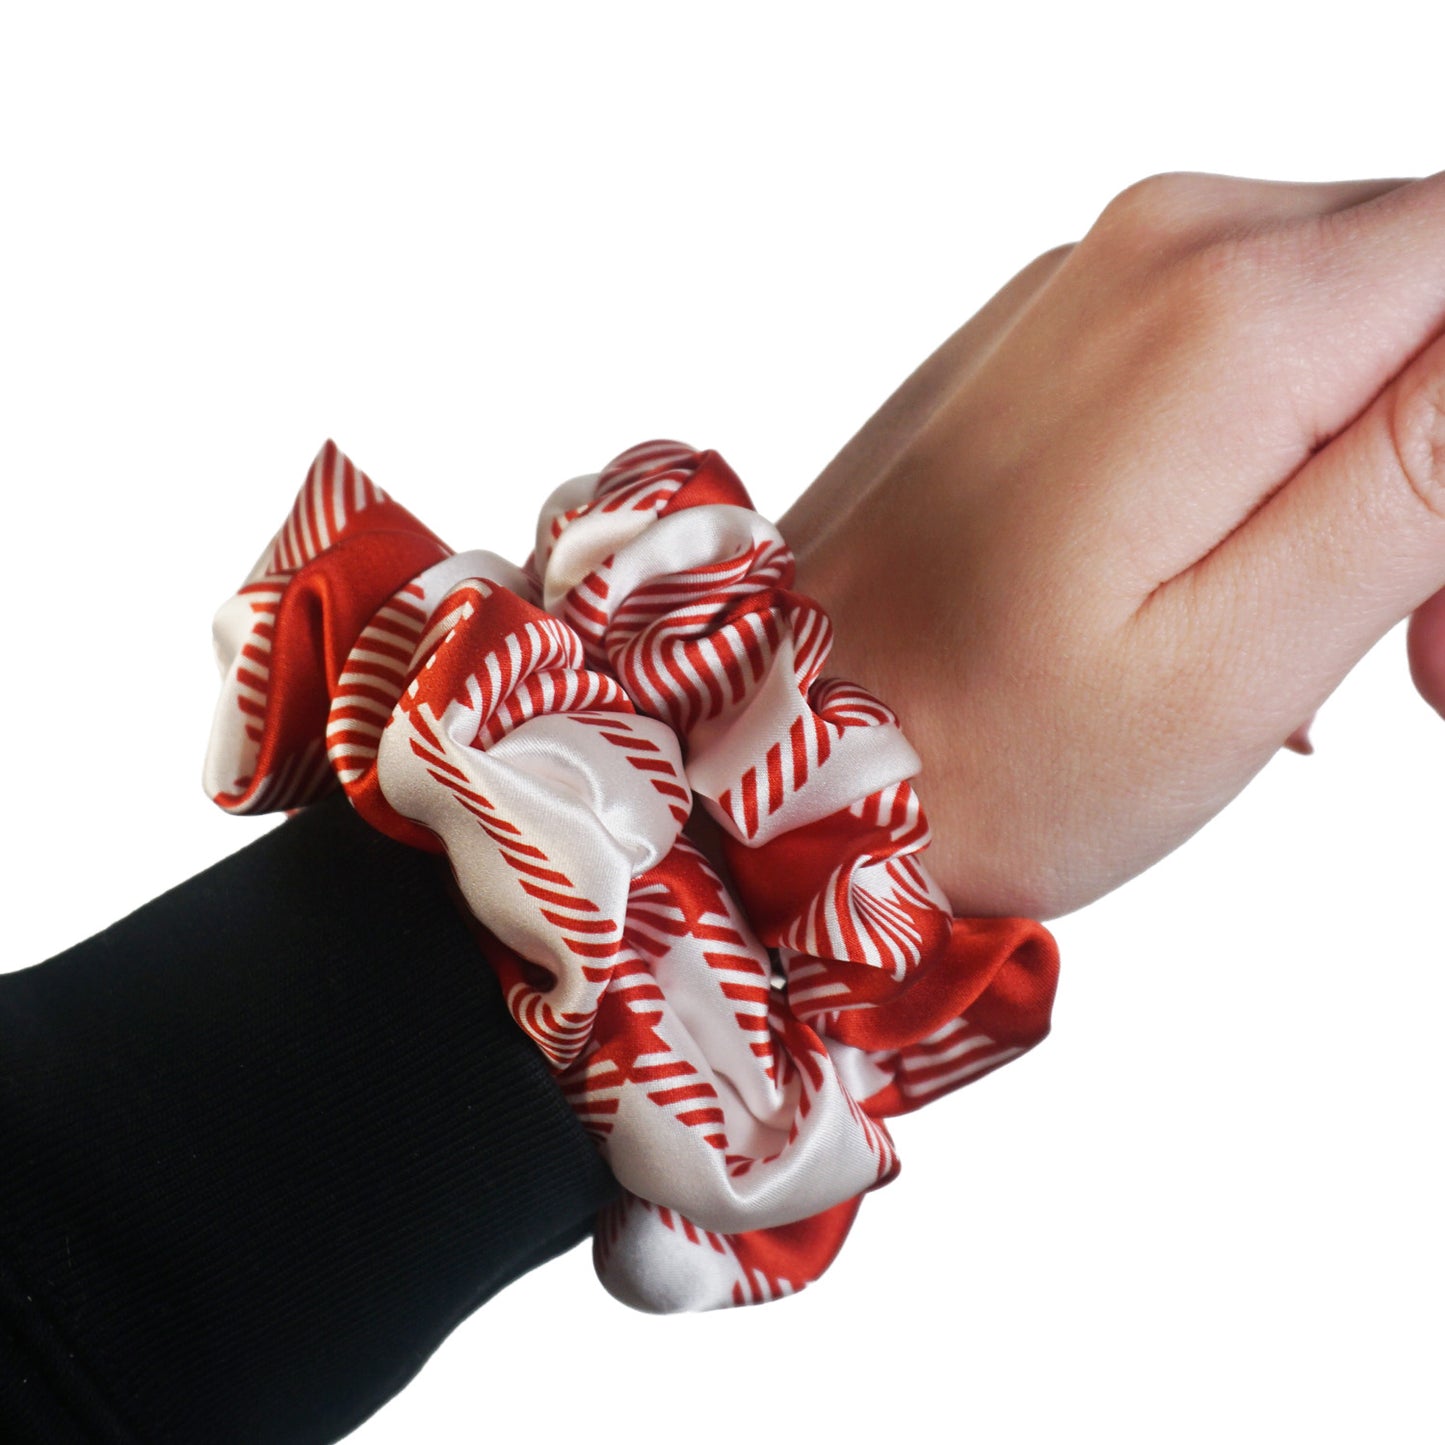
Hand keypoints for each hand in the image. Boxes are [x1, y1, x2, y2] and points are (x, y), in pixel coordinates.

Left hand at [778, 171, 1444, 919]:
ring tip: (1318, 663)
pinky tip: (1235, 601)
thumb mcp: (1242, 650)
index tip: (1440, 605)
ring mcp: (1099, 282)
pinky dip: (1283, 468)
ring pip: (1353, 328)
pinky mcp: (1063, 337)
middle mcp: (1163, 246)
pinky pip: (1247, 355)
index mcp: (1231, 310)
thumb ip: (1426, 469)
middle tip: (1419, 670)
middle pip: (1437, 293)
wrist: (785, 743)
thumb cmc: (992, 747)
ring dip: (1377, 488)